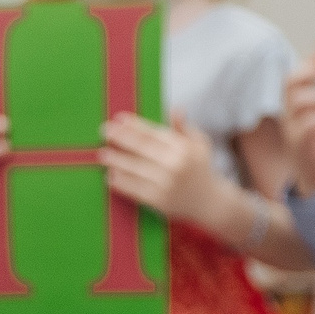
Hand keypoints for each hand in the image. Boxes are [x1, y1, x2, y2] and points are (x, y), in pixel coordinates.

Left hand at [100, 111, 236, 228]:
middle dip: (120, 138)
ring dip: (116, 160)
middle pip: (141, 148)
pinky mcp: (159, 201)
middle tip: (104, 130)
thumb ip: (184, 128)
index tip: (119, 118)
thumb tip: (176, 110)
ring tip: (102, 154)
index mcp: (184, 149)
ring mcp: (166, 184)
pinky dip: (121, 182)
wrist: (211, 203)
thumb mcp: (200, 145)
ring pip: (134, 169)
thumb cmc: (202, 169)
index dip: (134, 125)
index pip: (153, 134)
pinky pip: (134, 189)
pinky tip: (111, 175)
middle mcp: (175, 165)